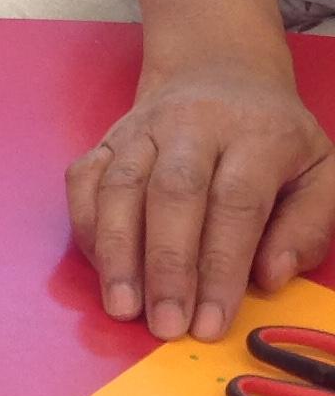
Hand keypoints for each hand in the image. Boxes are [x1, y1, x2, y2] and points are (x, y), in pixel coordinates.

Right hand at [67, 54, 334, 339]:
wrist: (218, 70)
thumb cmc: (274, 137)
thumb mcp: (322, 172)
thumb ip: (310, 226)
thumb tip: (270, 275)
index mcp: (258, 134)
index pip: (235, 204)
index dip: (220, 267)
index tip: (210, 322)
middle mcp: (194, 125)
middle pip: (172, 195)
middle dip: (166, 266)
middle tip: (164, 325)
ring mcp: (143, 130)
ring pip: (121, 187)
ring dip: (118, 252)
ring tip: (123, 307)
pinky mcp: (106, 138)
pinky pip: (84, 179)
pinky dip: (87, 225)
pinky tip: (101, 268)